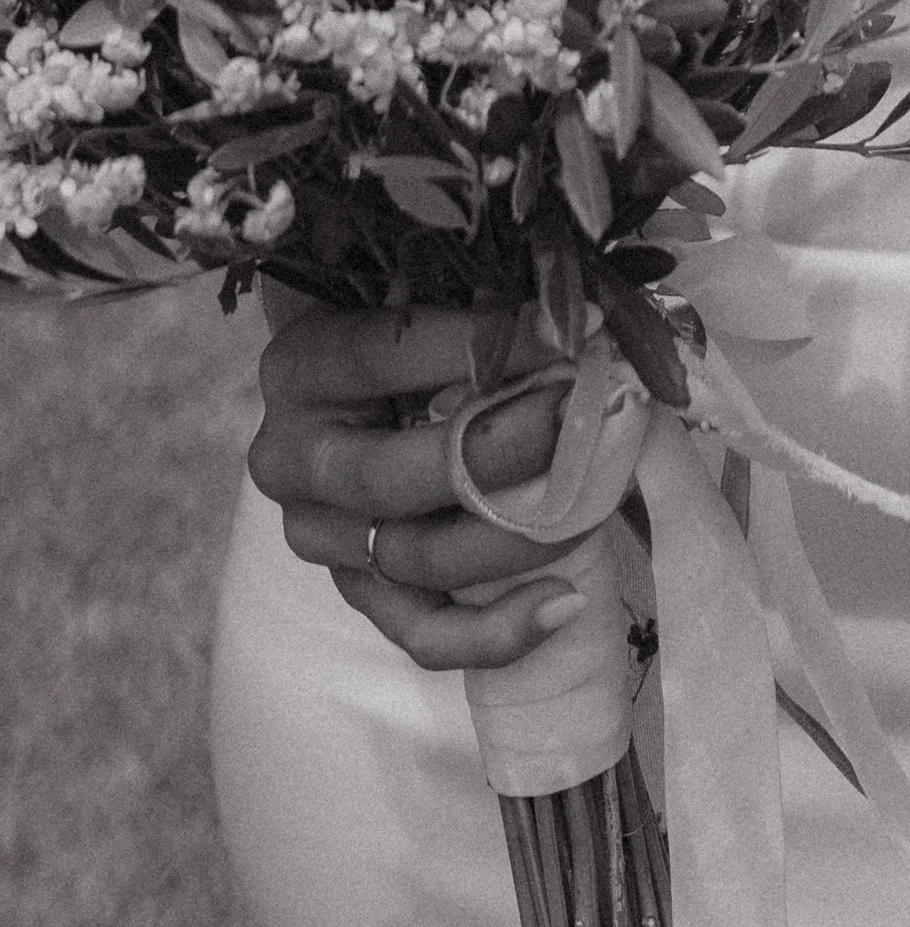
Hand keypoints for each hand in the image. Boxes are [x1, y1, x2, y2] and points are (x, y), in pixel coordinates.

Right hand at [249, 294, 585, 669]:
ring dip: (522, 534)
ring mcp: (320, 534)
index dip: (487, 341)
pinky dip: (496, 631)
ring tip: (600, 497)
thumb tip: (570, 309)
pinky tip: (566, 602)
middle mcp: (291, 458)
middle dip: (509, 447)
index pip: (389, 354)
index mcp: (301, 367)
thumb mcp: (424, 293)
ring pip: (420, 559)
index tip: (574, 330)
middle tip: (586, 417)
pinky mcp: (356, 590)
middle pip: (398, 475)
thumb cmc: (412, 324)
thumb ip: (474, 296)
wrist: (367, 385)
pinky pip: (423, 633)